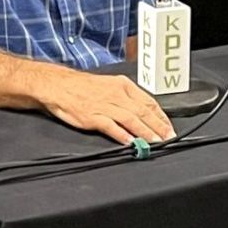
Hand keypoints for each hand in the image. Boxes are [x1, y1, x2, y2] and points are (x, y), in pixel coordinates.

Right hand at [37, 70, 175, 144]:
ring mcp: (105, 105)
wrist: (59, 85)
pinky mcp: (93, 116)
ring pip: (131, 119)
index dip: (161, 116)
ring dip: (145, 132)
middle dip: (158, 127)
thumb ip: (126, 99)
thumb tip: (143, 113)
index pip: (149, 102)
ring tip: (155, 142)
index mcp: (124, 85)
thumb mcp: (110, 86)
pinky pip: (111, 126)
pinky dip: (122, 135)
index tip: (169, 127)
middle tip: (168, 138)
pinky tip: (131, 143)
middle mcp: (117, 95)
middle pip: (143, 112)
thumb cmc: (84, 87)